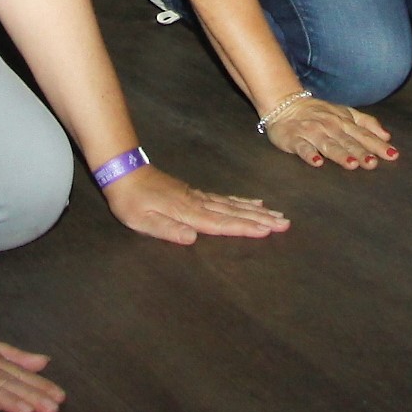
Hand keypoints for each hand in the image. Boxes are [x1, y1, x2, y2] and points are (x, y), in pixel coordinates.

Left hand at [102, 163, 288, 244]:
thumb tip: (192, 238)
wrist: (125, 173)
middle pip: (234, 213)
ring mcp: (199, 196)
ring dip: (257, 211)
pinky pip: (225, 199)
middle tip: (285, 223)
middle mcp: (198, 203)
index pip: (221, 223)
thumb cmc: (131, 202)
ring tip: (278, 215)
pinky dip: (242, 201)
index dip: (245, 228)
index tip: (268, 230)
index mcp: (188, 212)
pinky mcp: (196, 193)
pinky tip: (253, 202)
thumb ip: (168, 230)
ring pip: (233, 205)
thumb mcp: (142, 221)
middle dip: (261, 219)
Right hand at [262, 94, 397, 169]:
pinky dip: (309, 154)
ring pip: (328, 144)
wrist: (285, 105)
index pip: (364, 135)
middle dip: (361, 152)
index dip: (378, 145)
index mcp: (344, 122)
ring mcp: (312, 132)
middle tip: (373, 164)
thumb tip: (387, 136)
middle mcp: (330, 126)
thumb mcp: (345, 113)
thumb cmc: (319, 113)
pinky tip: (317, 163)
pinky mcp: (294, 139)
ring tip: (352, 165)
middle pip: (348, 141)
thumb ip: (366, 123)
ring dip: (340, 154)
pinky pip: (302, 148)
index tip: (392, 155)